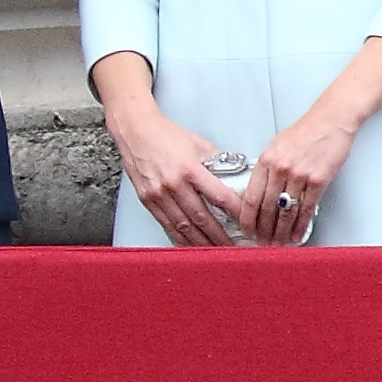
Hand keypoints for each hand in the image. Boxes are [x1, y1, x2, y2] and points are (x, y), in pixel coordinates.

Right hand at [106, 102, 242, 247]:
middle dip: (220, 236)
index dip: (235, 212)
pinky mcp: (147, 200)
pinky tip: (190, 246)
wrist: (134, 130)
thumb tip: (235, 177)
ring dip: (201, 243)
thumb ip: (216, 162)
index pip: (219, 196)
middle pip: (201, 218)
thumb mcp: (197, 143)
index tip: (247, 223)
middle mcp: (173, 183)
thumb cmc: (164, 134)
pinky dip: (180, 238)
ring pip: (183, 227)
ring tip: (215, 252)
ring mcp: (158, 194)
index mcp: (189, 168)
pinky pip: (166, 225)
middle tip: (233, 248)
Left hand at [243, 106, 356, 245]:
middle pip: (266, 207)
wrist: (330, 122)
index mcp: (266, 159)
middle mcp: (280, 168)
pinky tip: (297, 235)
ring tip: (277, 245)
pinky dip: (300, 226)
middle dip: (263, 230)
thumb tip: (258, 194)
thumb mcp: (276, 147)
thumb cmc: (304, 133)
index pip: (250, 195)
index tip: (245, 230)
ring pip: (285, 212)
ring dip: (280, 232)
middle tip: (261, 244)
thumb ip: (266, 169)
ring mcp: (299, 175)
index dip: (246, 217)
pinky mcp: (319, 180)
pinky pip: (307, 209)